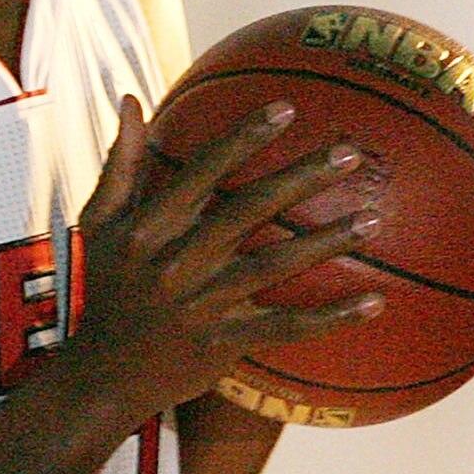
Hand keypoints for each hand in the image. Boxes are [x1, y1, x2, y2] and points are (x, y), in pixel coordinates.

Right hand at [53, 96, 384, 424]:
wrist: (99, 374)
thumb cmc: (104, 288)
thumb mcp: (99, 224)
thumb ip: (121, 164)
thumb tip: (131, 99)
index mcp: (147, 230)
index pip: (197, 175)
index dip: (240, 140)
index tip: (285, 108)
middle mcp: (173, 264)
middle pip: (244, 213)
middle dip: (298, 179)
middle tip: (351, 153)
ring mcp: (198, 306)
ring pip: (270, 267)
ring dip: (323, 243)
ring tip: (372, 220)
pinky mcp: (220, 344)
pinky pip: (282, 328)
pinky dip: (329, 318)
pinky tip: (374, 303)